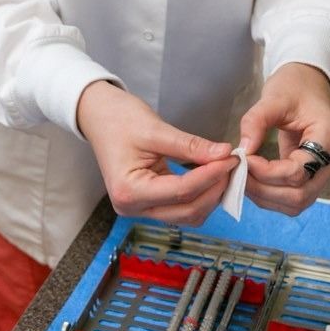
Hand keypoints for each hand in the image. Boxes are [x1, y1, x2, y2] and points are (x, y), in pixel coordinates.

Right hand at [77, 81, 237, 224]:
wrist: (97, 116)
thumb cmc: (119, 118)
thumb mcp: (155, 129)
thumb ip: (191, 146)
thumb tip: (224, 154)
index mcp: (129, 191)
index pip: (182, 191)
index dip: (211, 175)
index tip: (232, 158)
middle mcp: (132, 208)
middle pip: (187, 211)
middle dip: (214, 189)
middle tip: (233, 163)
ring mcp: (140, 209)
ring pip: (187, 214)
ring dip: (209, 195)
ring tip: (224, 168)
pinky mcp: (148, 203)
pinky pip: (180, 207)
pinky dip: (199, 194)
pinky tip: (210, 174)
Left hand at [237, 63, 329, 215]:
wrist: (309, 85)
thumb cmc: (295, 87)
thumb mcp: (274, 97)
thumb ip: (256, 121)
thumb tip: (243, 150)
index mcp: (329, 139)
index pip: (298, 172)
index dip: (267, 172)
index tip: (244, 160)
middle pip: (299, 195)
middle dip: (263, 190)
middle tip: (237, 174)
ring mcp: (326, 172)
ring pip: (297, 202)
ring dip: (265, 196)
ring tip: (242, 178)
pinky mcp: (314, 176)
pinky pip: (293, 196)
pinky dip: (270, 194)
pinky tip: (252, 180)